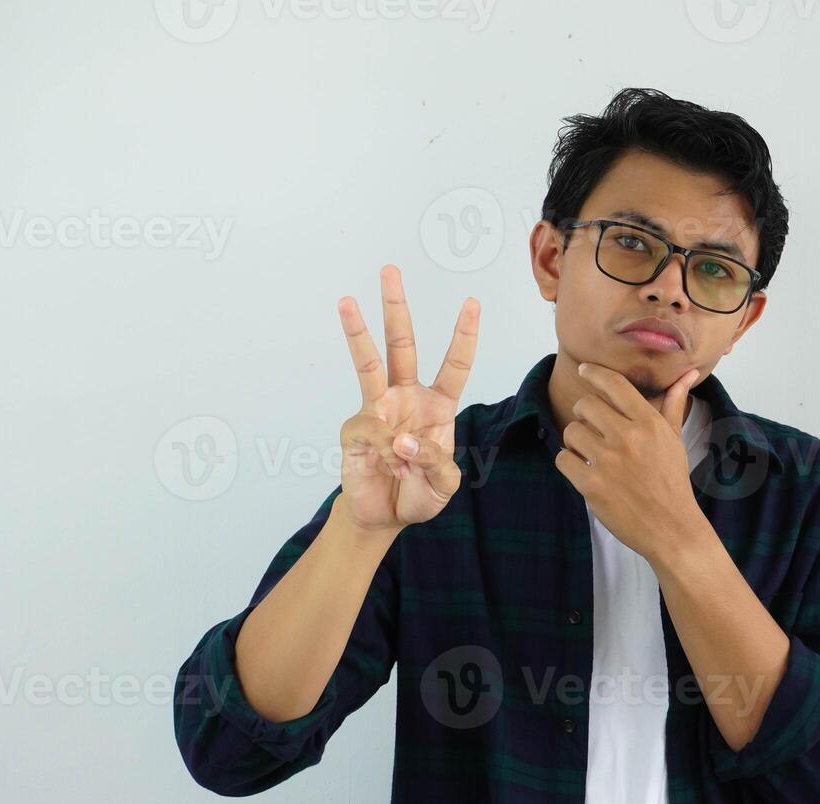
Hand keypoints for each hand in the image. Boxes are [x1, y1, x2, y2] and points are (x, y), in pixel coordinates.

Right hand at [336, 265, 480, 532]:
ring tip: (347, 300)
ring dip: (357, 331)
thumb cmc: (417, 493)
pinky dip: (386, 449)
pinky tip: (390, 464)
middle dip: (396, 307)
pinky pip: (372, 429)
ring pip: (368, 363)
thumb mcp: (443, 484)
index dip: (463, 334)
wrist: (384, 516)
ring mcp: (377, 408)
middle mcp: (405, 397)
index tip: (472, 302)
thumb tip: (404, 440)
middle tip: (390, 270)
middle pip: (402, 344)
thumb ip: (436, 464)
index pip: (454, 364)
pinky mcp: (356, 428)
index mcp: (437, 405)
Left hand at [554, 361, 704, 561]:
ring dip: (576, 441)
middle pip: (586, 405)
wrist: (671, 528)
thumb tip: (688, 375)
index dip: (594, 373)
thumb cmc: (672, 482)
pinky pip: (563, 459)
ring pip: (571, 432)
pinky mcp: (591, 485)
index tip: (584, 370)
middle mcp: (628, 437)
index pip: (614, 384)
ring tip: (590, 453)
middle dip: (584, 414)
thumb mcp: (674, 440)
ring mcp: (608, 461)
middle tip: (591, 427)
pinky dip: (569, 463)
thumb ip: (674, 405)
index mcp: (649, 423)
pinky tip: (583, 470)